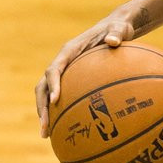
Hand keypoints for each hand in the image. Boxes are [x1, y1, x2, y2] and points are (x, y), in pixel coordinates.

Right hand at [35, 13, 136, 137]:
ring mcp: (64, 71)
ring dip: (44, 112)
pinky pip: (61, 96)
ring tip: (46, 134)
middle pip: (43, 86)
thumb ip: (117, 33)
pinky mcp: (70, 78)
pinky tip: (64, 128)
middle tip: (45, 127)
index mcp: (70, 50)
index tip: (56, 100)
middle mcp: (62, 61)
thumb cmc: (118, 28)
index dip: (53, 84)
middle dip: (42, 106)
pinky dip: (59, 111)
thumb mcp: (120, 28)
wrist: (116, 28)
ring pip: (47, 94)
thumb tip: (114, 41)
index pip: (55, 68)